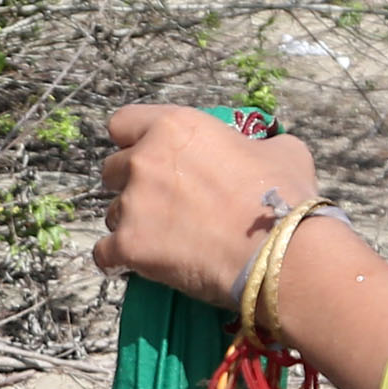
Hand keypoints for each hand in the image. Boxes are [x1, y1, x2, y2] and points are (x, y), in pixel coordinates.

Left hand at [93, 106, 320, 310]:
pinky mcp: (129, 246)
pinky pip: (104, 254)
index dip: (132, 141)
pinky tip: (140, 265)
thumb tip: (259, 153)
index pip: (123, 123)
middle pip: (112, 170)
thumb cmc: (282, 197)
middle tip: (161, 203)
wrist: (280, 252)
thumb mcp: (281, 150)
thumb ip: (254, 145)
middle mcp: (145, 160)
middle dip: (131, 185)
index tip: (145, 156)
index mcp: (175, 127)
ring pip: (112, 213)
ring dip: (132, 224)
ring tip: (166, 240)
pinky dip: (119, 261)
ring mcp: (133, 204)